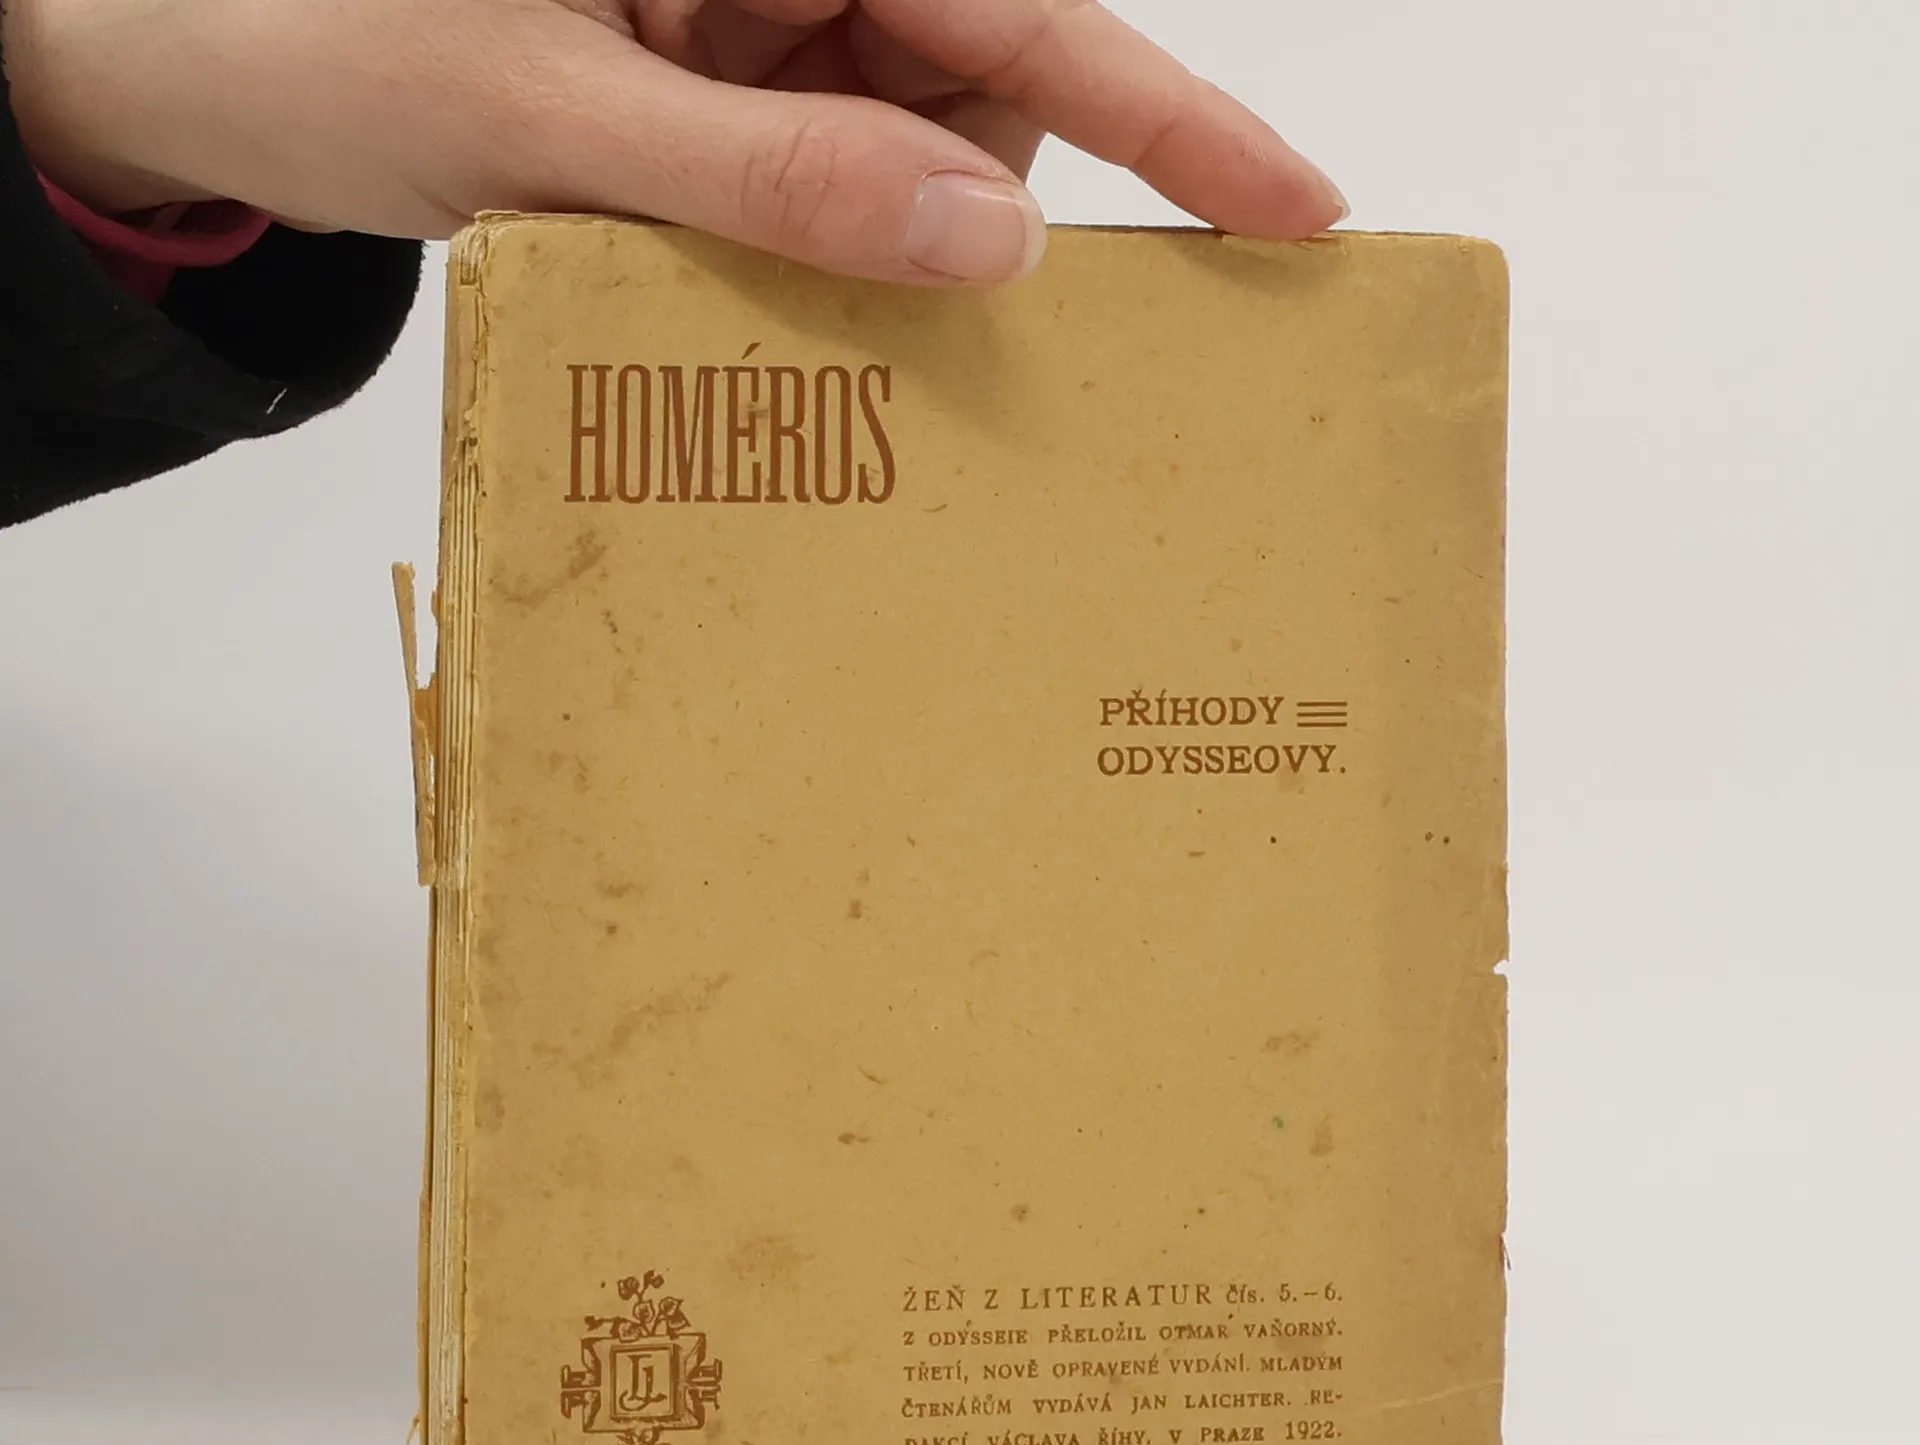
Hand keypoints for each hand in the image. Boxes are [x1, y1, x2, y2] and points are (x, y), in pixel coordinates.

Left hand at [5, 0, 1345, 284]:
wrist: (193, 71)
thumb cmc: (324, 36)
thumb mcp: (553, 114)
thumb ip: (775, 173)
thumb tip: (993, 235)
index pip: (1014, 4)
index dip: (1166, 116)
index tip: (1289, 213)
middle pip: (978, 96)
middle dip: (977, 220)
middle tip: (935, 354)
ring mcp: (747, 44)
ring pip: (907, 167)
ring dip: (877, 268)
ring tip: (767, 332)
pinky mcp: (709, 116)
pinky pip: (822, 205)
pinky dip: (813, 279)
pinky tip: (752, 331)